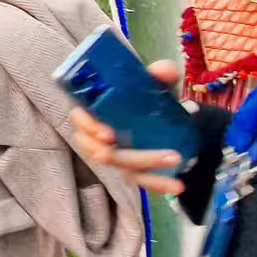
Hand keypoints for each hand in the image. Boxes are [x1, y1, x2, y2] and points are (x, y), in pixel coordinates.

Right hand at [70, 59, 188, 195]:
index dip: (88, 129)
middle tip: (151, 154)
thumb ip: (158, 74)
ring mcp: (116, 156)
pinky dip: (159, 184)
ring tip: (174, 160)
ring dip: (148, 166)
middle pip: (100, 151)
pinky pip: (141, 181)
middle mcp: (99, 137)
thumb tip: (164, 70)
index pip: (79, 121)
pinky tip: (176, 186)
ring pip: (123, 168)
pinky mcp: (132, 171)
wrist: (161, 116)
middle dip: (121, 156)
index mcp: (95, 111)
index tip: (108, 134)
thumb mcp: (151, 82)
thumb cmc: (145, 96)